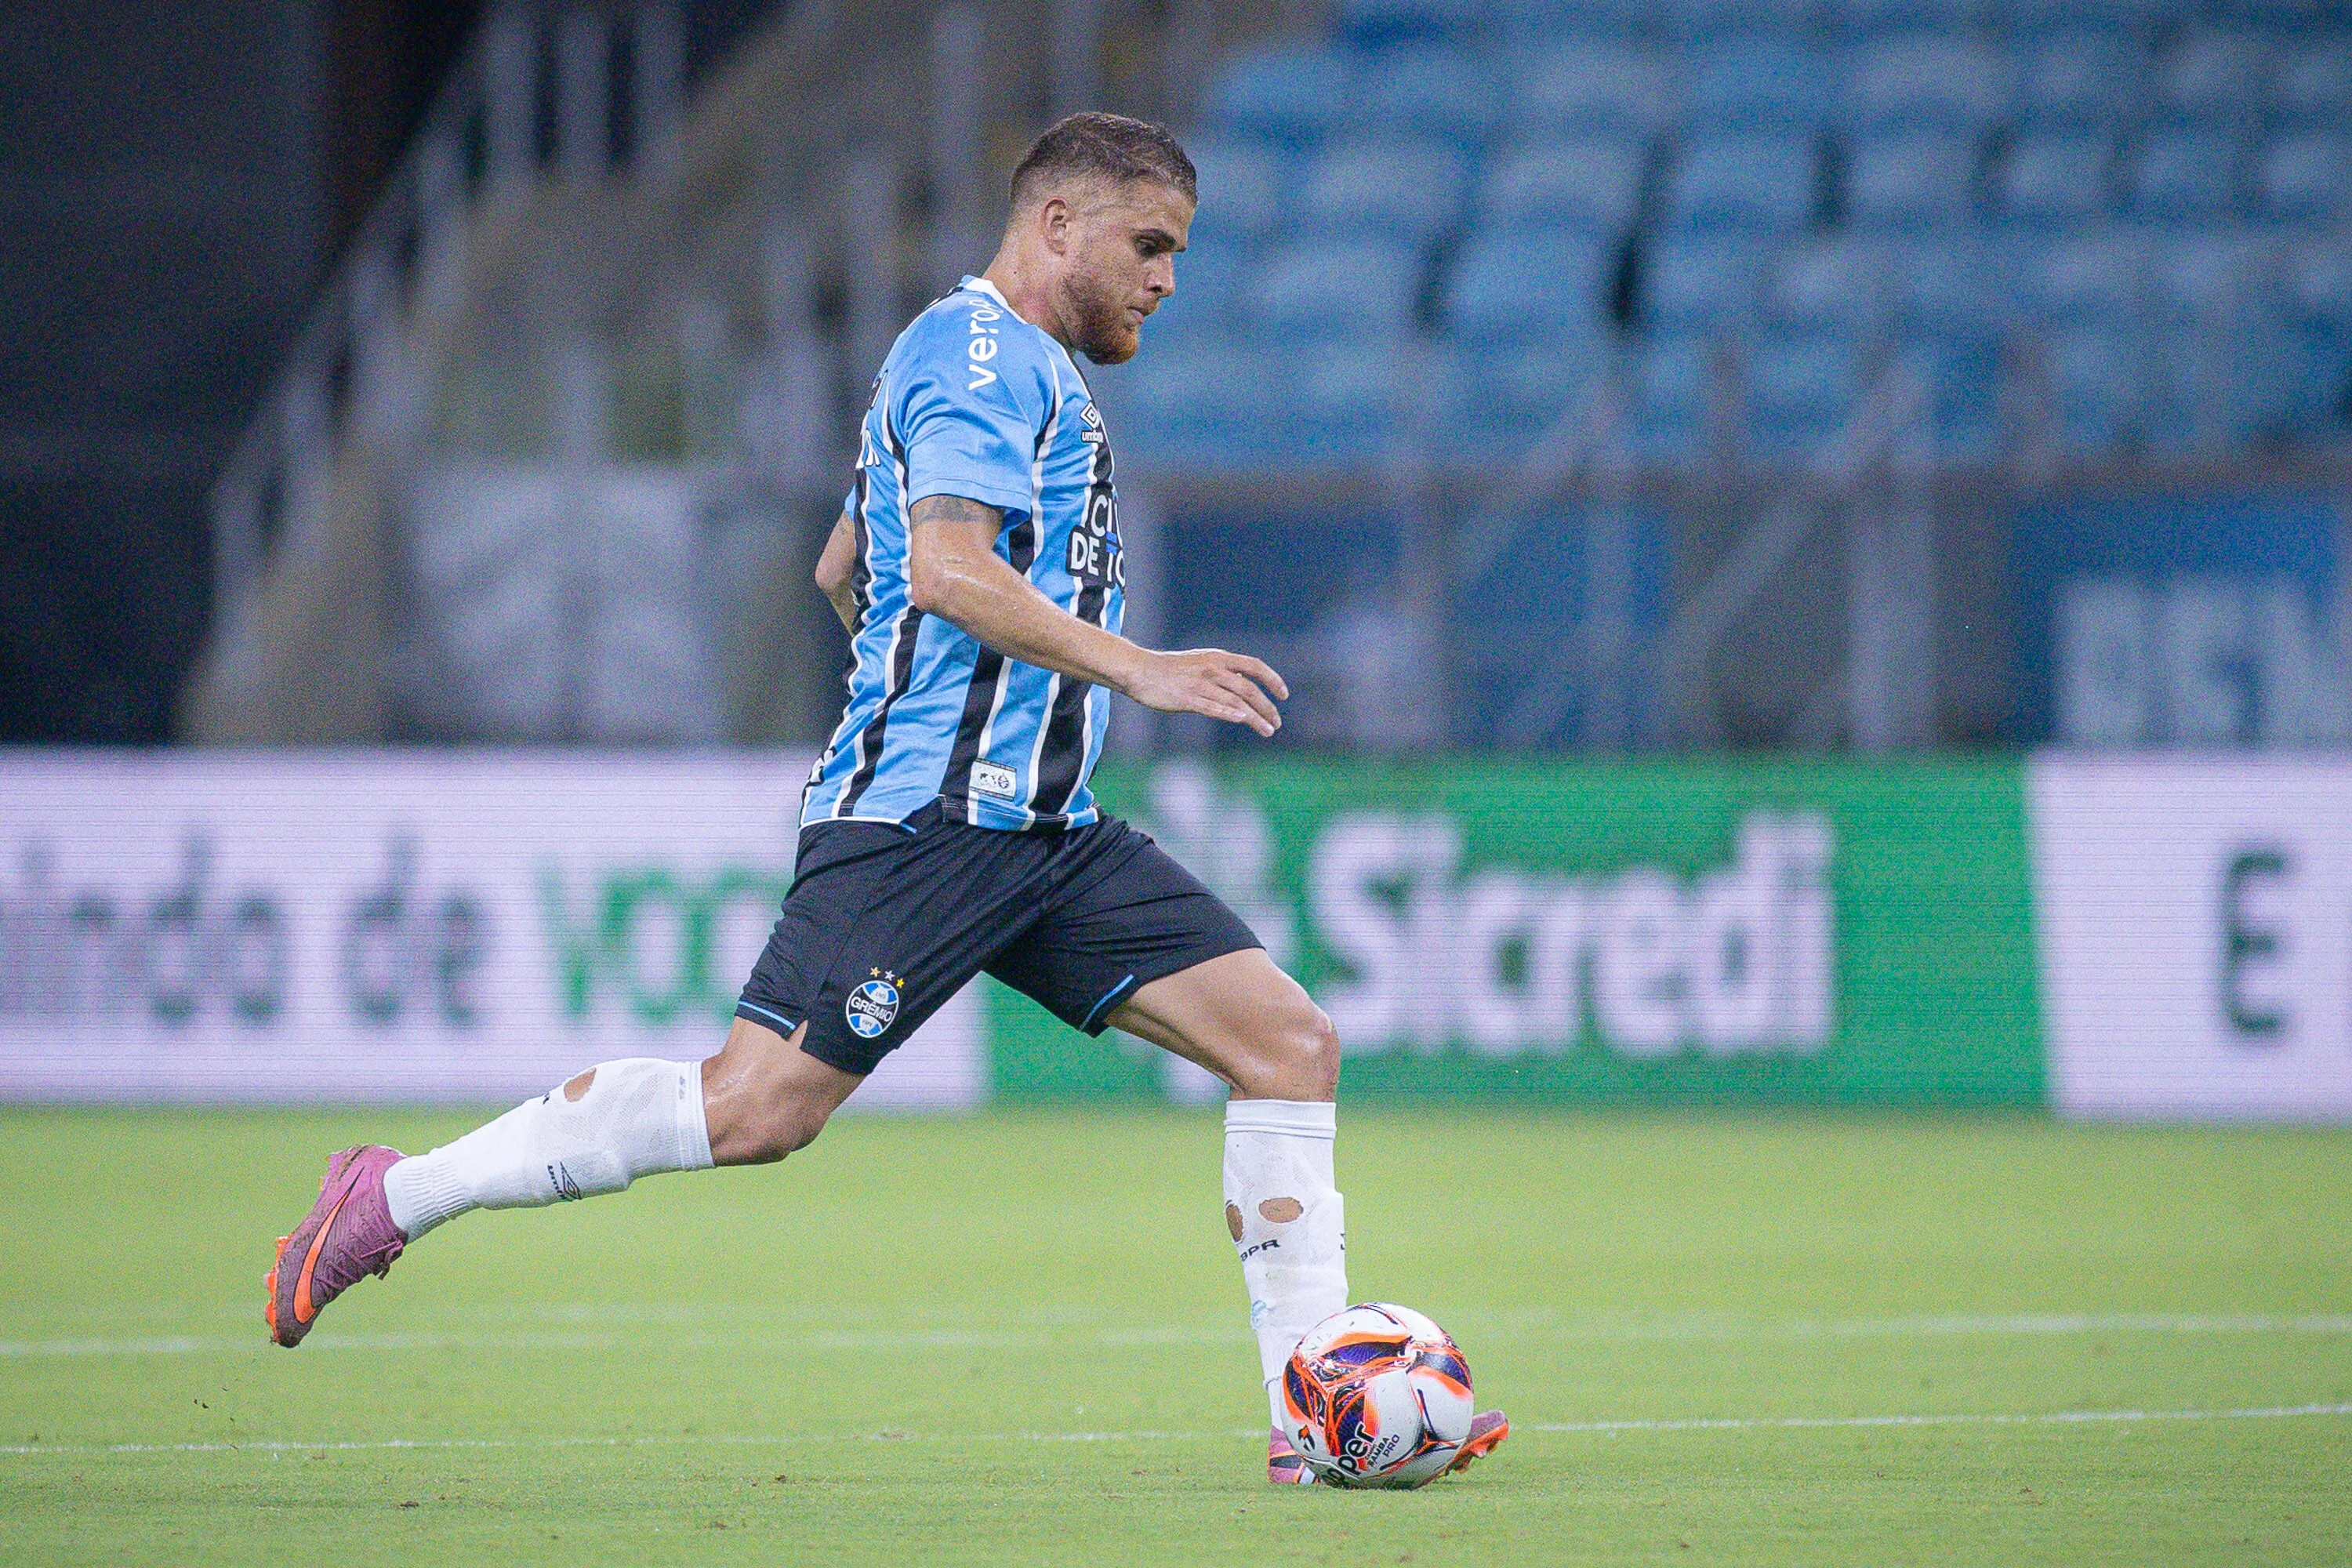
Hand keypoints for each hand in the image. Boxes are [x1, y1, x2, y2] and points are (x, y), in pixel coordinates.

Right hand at [1118, 648, 1288, 736]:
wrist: (1140, 671)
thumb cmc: (1170, 670)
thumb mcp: (1201, 663)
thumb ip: (1223, 673)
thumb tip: (1245, 685)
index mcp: (1218, 658)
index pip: (1254, 666)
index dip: (1272, 679)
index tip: (1284, 695)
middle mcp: (1213, 669)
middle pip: (1249, 688)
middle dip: (1267, 707)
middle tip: (1277, 722)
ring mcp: (1200, 684)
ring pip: (1236, 702)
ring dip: (1256, 717)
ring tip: (1268, 730)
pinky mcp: (1187, 699)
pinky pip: (1213, 707)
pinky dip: (1229, 713)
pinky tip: (1243, 720)